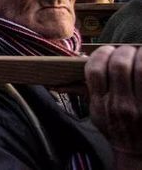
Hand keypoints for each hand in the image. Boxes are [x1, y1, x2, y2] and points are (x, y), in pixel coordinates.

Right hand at [85, 45, 141, 166]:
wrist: (136, 151)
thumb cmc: (115, 128)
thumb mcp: (96, 112)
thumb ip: (87, 90)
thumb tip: (66, 70)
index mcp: (101, 104)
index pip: (95, 70)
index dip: (101, 54)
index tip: (107, 51)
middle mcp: (120, 105)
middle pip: (119, 65)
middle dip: (122, 51)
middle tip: (125, 50)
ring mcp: (139, 106)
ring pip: (140, 68)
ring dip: (139, 55)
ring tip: (138, 53)